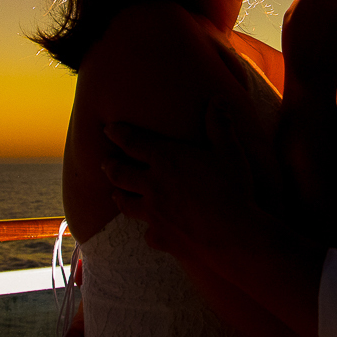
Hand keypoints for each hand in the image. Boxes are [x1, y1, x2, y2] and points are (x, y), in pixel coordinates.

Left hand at [102, 101, 259, 256]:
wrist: (231, 237)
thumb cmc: (232, 189)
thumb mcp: (229, 151)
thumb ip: (219, 124)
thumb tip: (217, 99)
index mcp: (166, 159)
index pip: (133, 142)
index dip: (118, 133)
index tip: (108, 129)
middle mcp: (152, 185)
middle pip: (120, 173)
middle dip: (109, 165)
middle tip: (104, 162)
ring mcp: (153, 213)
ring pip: (125, 204)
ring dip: (119, 196)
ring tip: (115, 193)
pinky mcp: (160, 237)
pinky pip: (148, 233)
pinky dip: (149, 230)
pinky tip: (151, 231)